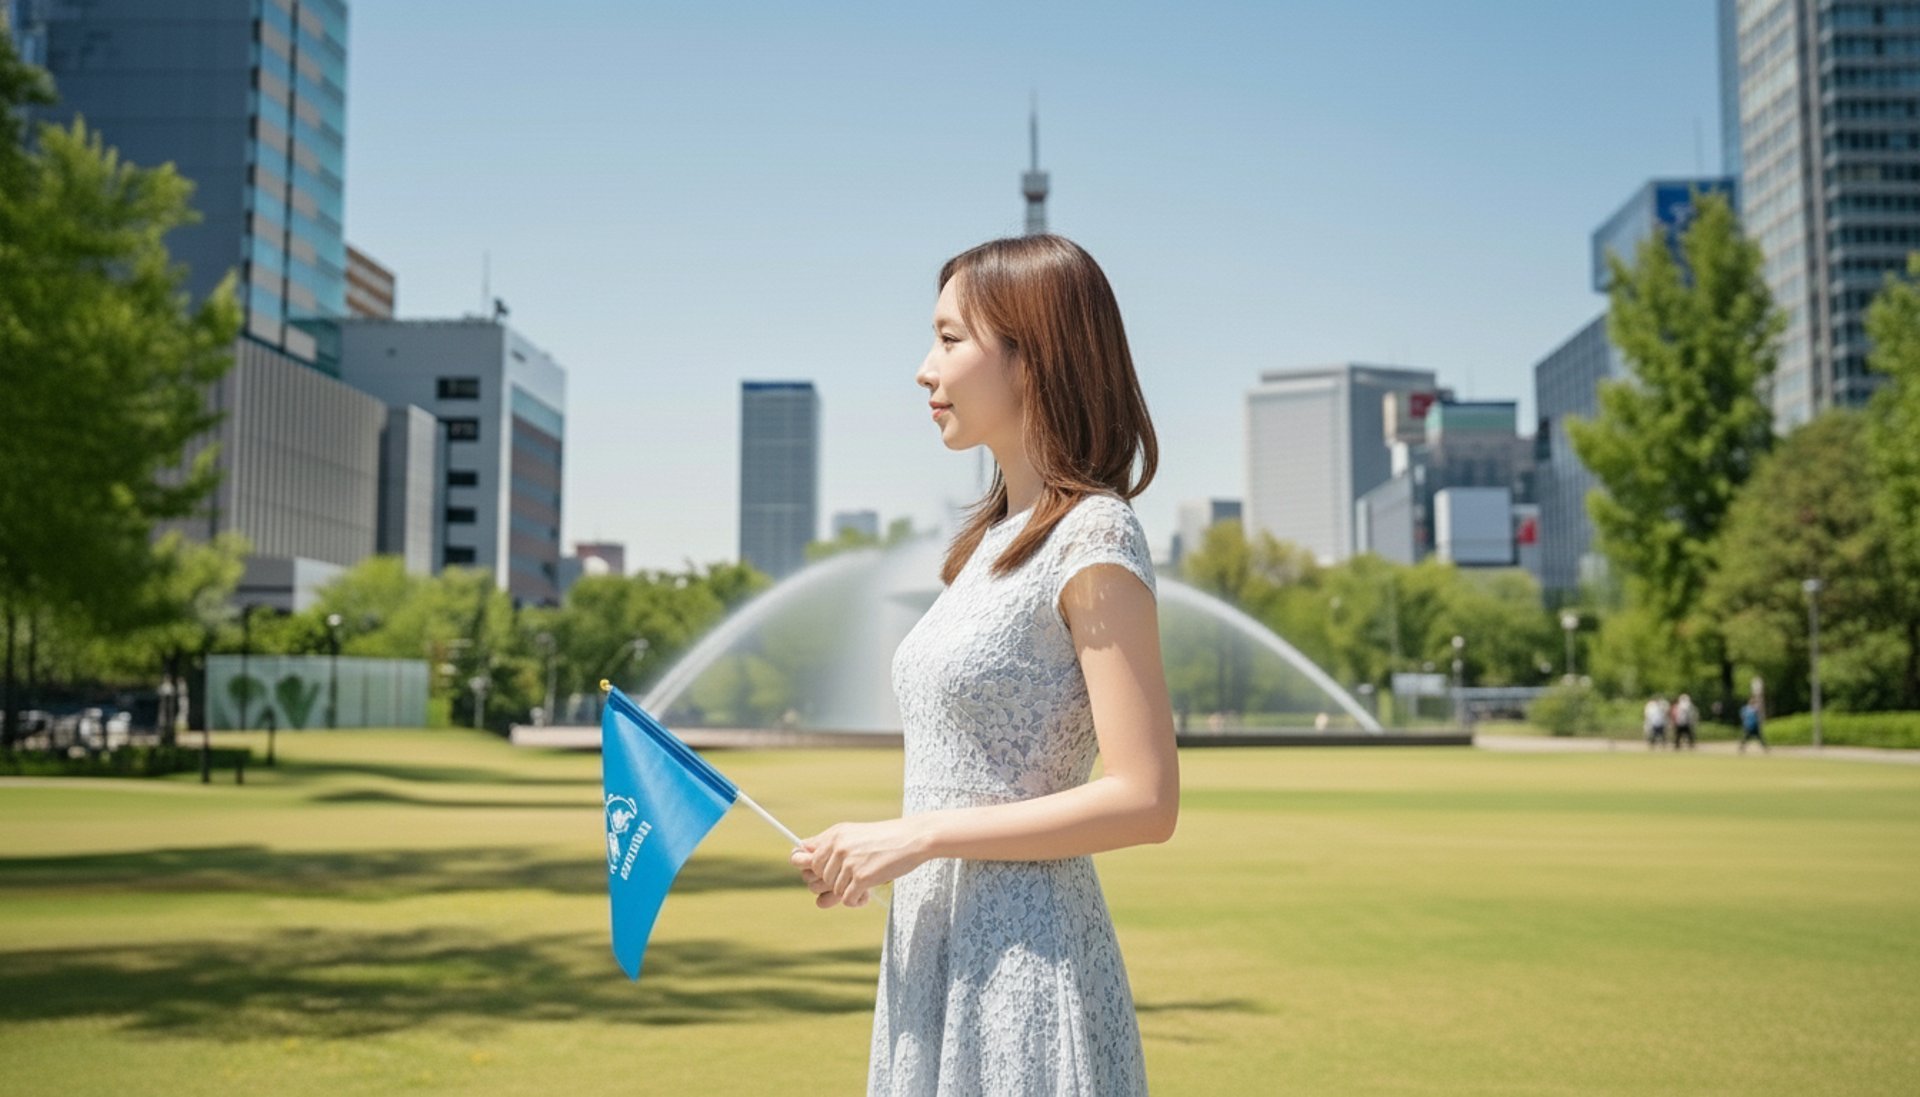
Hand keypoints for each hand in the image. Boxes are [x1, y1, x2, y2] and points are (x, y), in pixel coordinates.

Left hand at [789, 818, 929, 909]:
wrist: (912, 838)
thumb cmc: (884, 840)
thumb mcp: (853, 836)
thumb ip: (829, 849)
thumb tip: (805, 875)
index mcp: (833, 835)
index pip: (801, 858)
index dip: (807, 870)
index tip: (818, 875)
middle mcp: (837, 847)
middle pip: (817, 878)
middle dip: (830, 885)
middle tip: (849, 882)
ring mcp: (848, 863)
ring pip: (833, 890)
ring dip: (847, 893)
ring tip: (863, 886)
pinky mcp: (861, 877)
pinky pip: (846, 899)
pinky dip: (856, 901)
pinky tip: (866, 895)